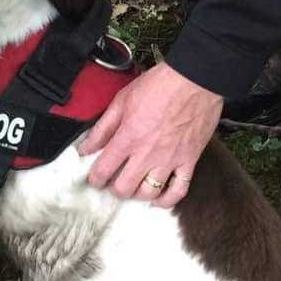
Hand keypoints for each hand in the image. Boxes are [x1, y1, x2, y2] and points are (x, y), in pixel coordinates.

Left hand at [78, 62, 221, 207]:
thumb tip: (85, 148)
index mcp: (128, 137)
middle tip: (114, 181)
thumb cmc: (158, 85)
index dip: (94, 179)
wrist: (195, 79)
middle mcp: (147, 154)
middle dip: (114, 188)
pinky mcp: (189, 161)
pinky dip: (167, 200)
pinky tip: (158, 199)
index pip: (103, 171)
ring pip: (149, 193)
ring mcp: (170, 160)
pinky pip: (178, 190)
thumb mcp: (122, 100)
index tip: (94, 178)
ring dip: (137, 194)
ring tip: (134, 186)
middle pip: (124, 188)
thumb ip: (103, 127)